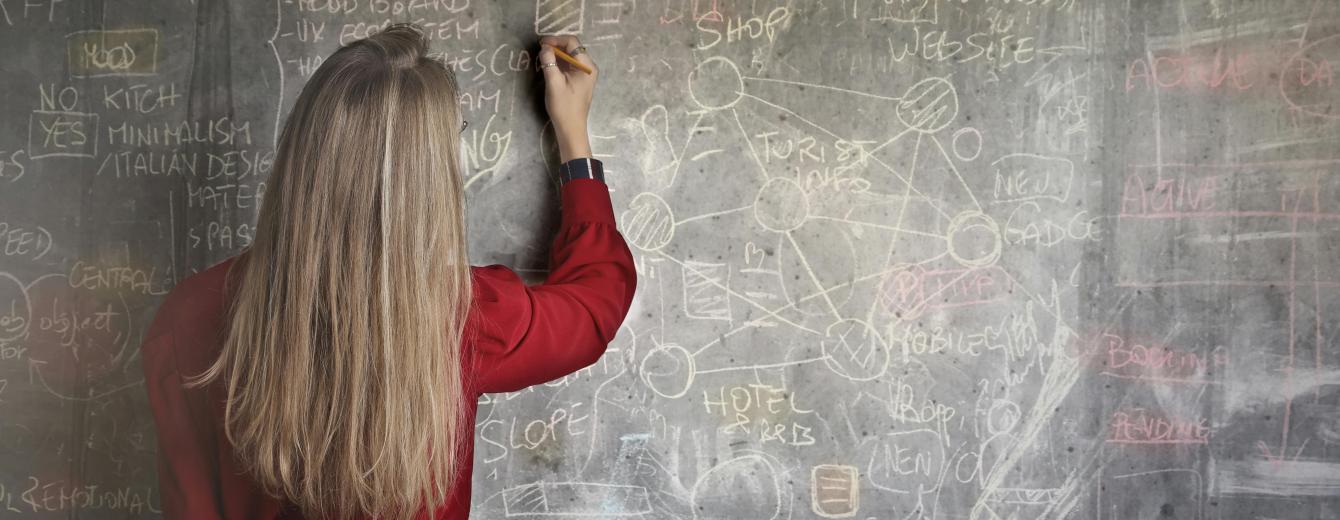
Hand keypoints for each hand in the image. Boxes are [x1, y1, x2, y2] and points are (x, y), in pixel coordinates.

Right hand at [538, 35, 597, 162]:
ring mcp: (585, 74)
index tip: (541, 44)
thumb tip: (544, 47)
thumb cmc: (564, 107)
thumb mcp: (554, 83)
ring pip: (569, 56)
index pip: (572, 42)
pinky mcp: (579, 80)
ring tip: (542, 57)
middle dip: (555, 46)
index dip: (556, 40)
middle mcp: (589, 67)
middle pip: (572, 48)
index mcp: (587, 66)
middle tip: (540, 49)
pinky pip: (569, 65)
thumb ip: (549, 62)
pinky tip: (549, 65)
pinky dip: (559, 62)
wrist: (571, 128)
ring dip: (556, 54)